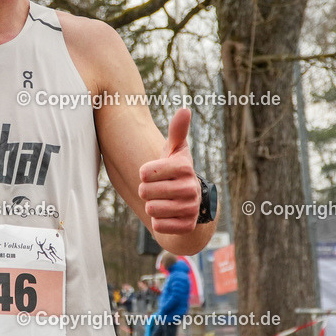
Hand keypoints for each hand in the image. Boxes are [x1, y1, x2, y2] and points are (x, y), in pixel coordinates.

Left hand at [138, 108, 199, 234]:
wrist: (189, 203)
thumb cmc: (175, 172)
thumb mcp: (174, 151)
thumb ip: (177, 131)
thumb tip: (185, 109)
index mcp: (184, 167)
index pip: (145, 173)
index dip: (144, 174)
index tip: (153, 173)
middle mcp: (190, 188)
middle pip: (145, 191)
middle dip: (146, 191)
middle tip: (158, 189)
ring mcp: (190, 208)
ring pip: (151, 209)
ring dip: (152, 206)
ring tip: (163, 201)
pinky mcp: (187, 226)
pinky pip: (158, 226)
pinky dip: (158, 222)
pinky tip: (168, 215)